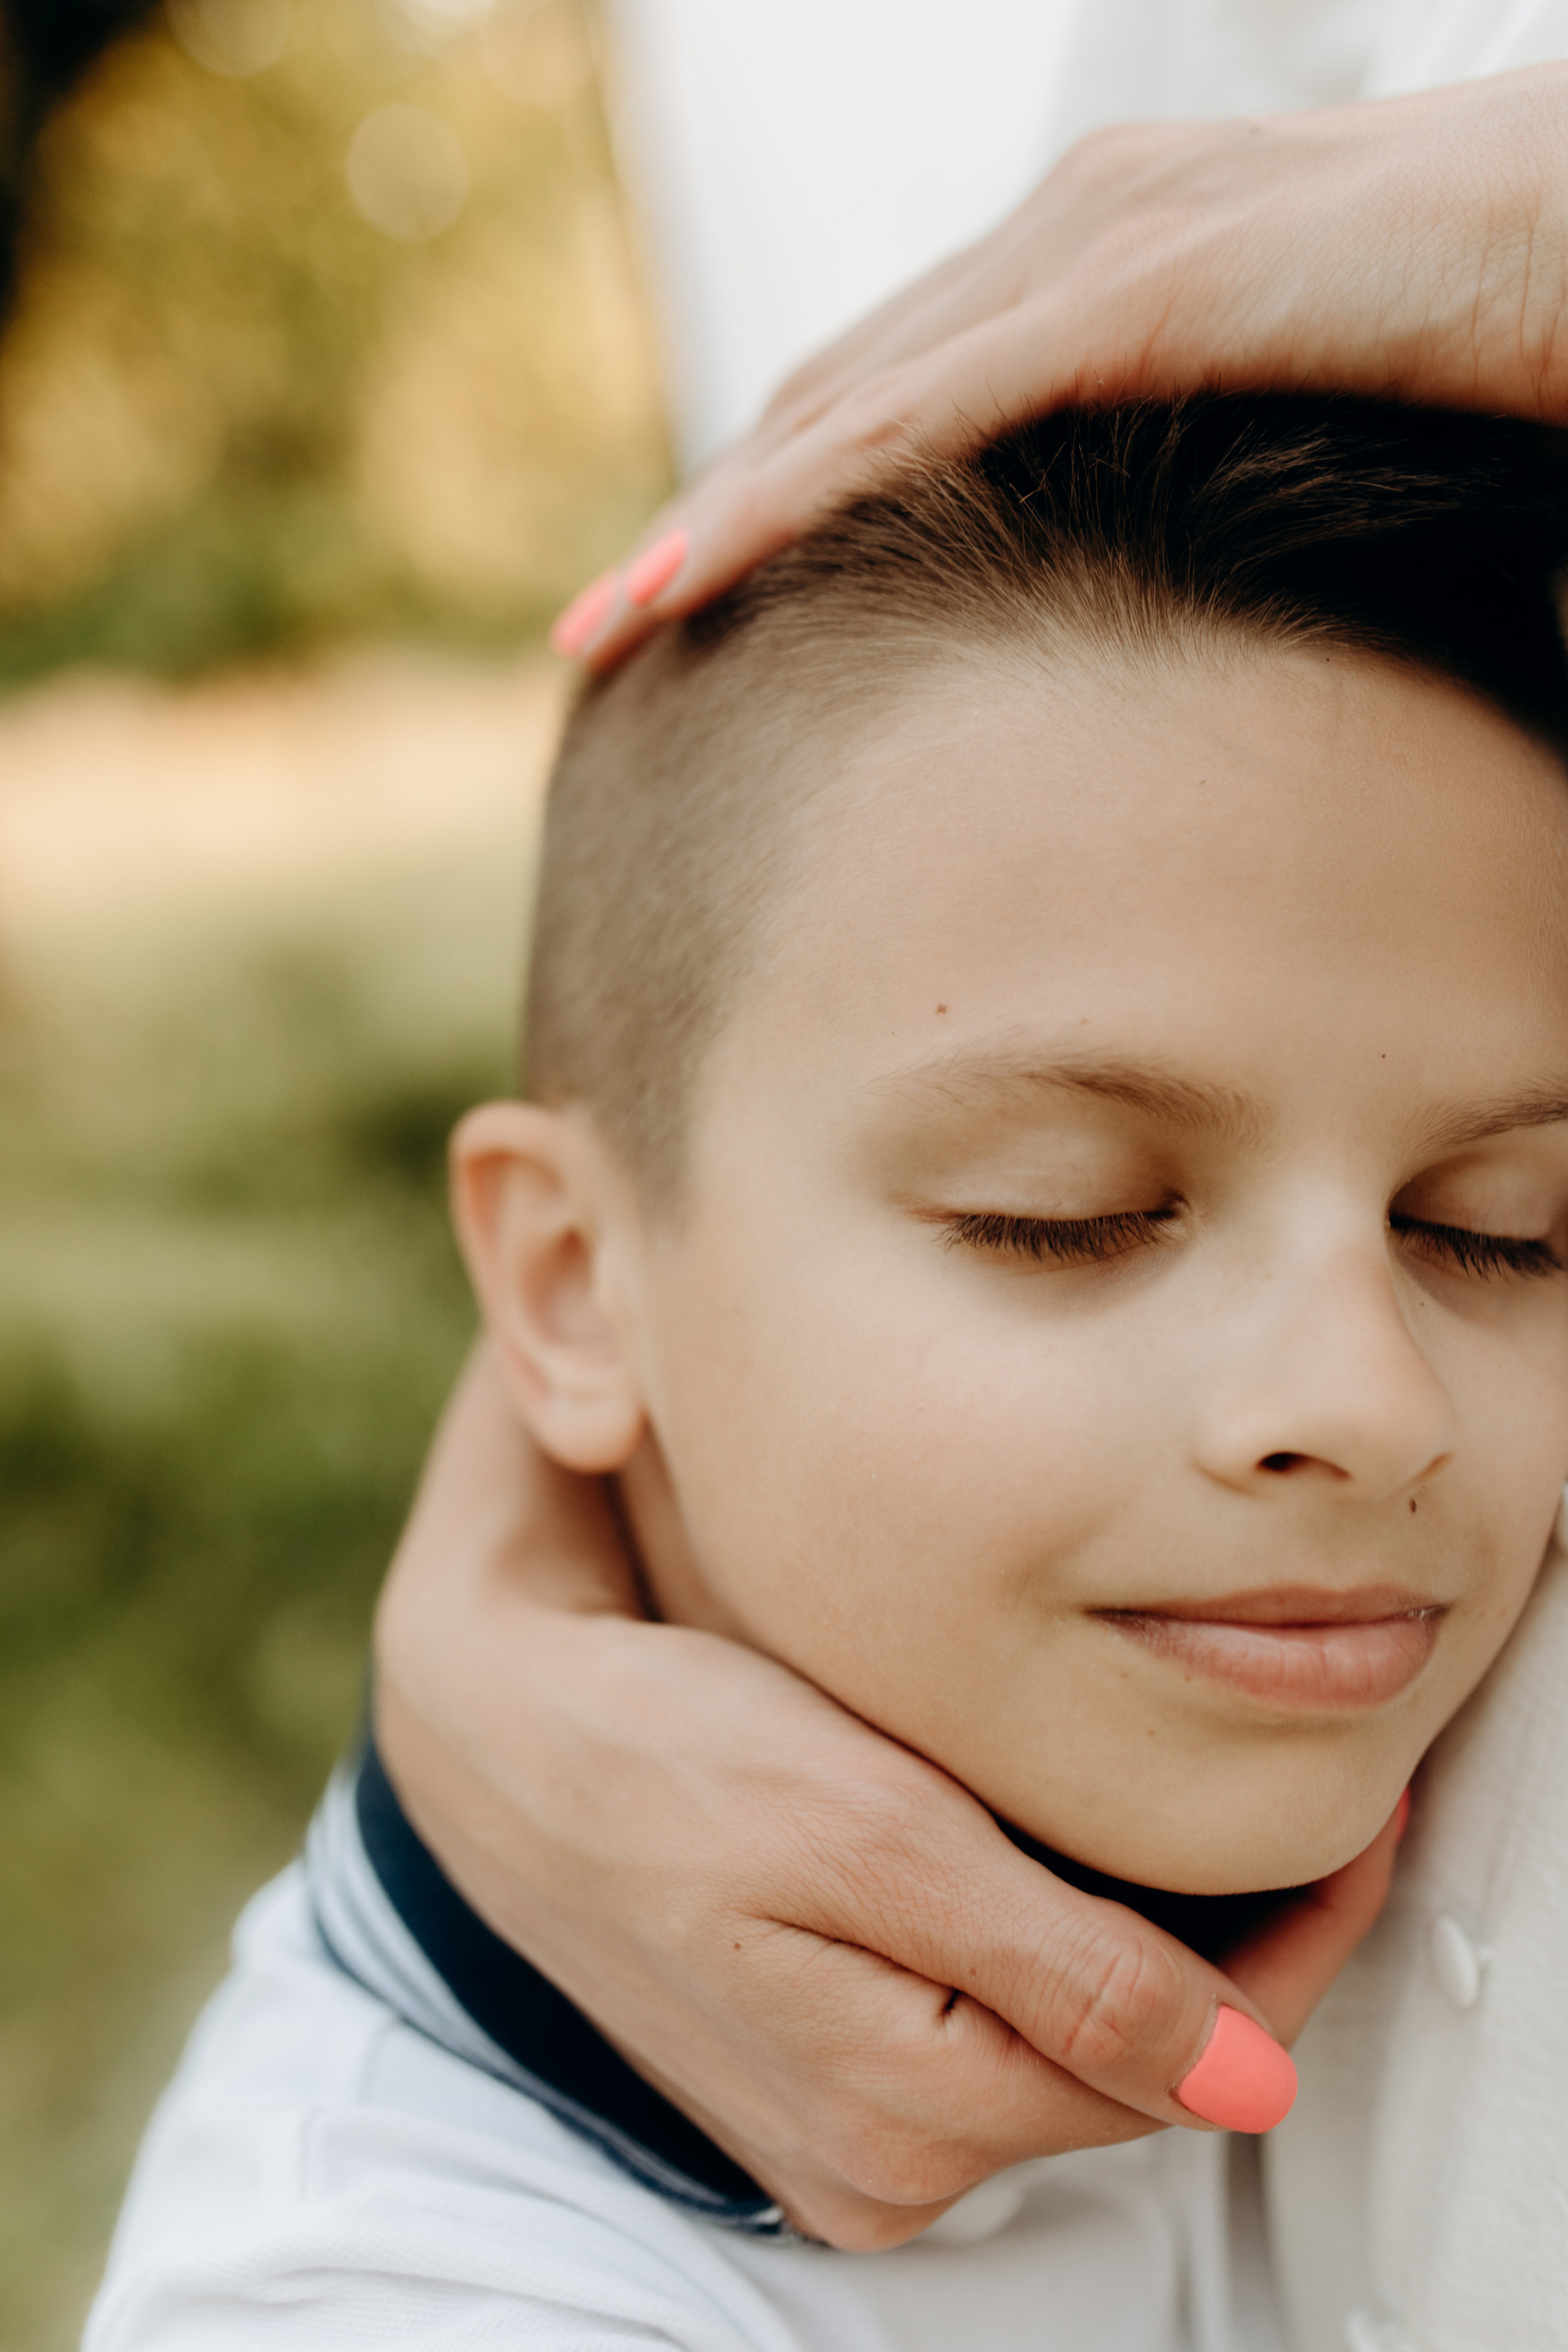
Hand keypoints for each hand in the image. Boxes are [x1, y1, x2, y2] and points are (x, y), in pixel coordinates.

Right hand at [375, 1347, 1398, 2249]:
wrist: (498, 1741)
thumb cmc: (668, 1755)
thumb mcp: (874, 1838)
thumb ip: (1061, 1967)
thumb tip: (1250, 2081)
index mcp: (901, 2112)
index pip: (1180, 2058)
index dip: (1298, 1947)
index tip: (1368, 1829)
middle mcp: (879, 2159)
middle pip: (1126, 2064)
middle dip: (1234, 1946)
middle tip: (1308, 1811)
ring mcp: (841, 2132)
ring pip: (1061, 2048)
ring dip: (1146, 1948)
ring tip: (1203, 1827)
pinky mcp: (814, 2082)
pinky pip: (986, 2034)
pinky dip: (1055, 1957)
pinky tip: (1071, 1868)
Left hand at [554, 63, 1567, 669]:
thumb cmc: (1501, 326)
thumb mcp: (1306, 413)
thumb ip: (1205, 471)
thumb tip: (1184, 610)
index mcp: (1104, 265)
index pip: (890, 396)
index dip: (769, 501)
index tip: (683, 608)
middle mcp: (1073, 231)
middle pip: (832, 397)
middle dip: (701, 518)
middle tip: (594, 638)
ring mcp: (1101, 244)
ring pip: (846, 403)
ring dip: (708, 520)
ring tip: (601, 630)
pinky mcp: (1151, 285)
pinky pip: (931, 410)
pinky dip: (801, 495)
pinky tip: (700, 572)